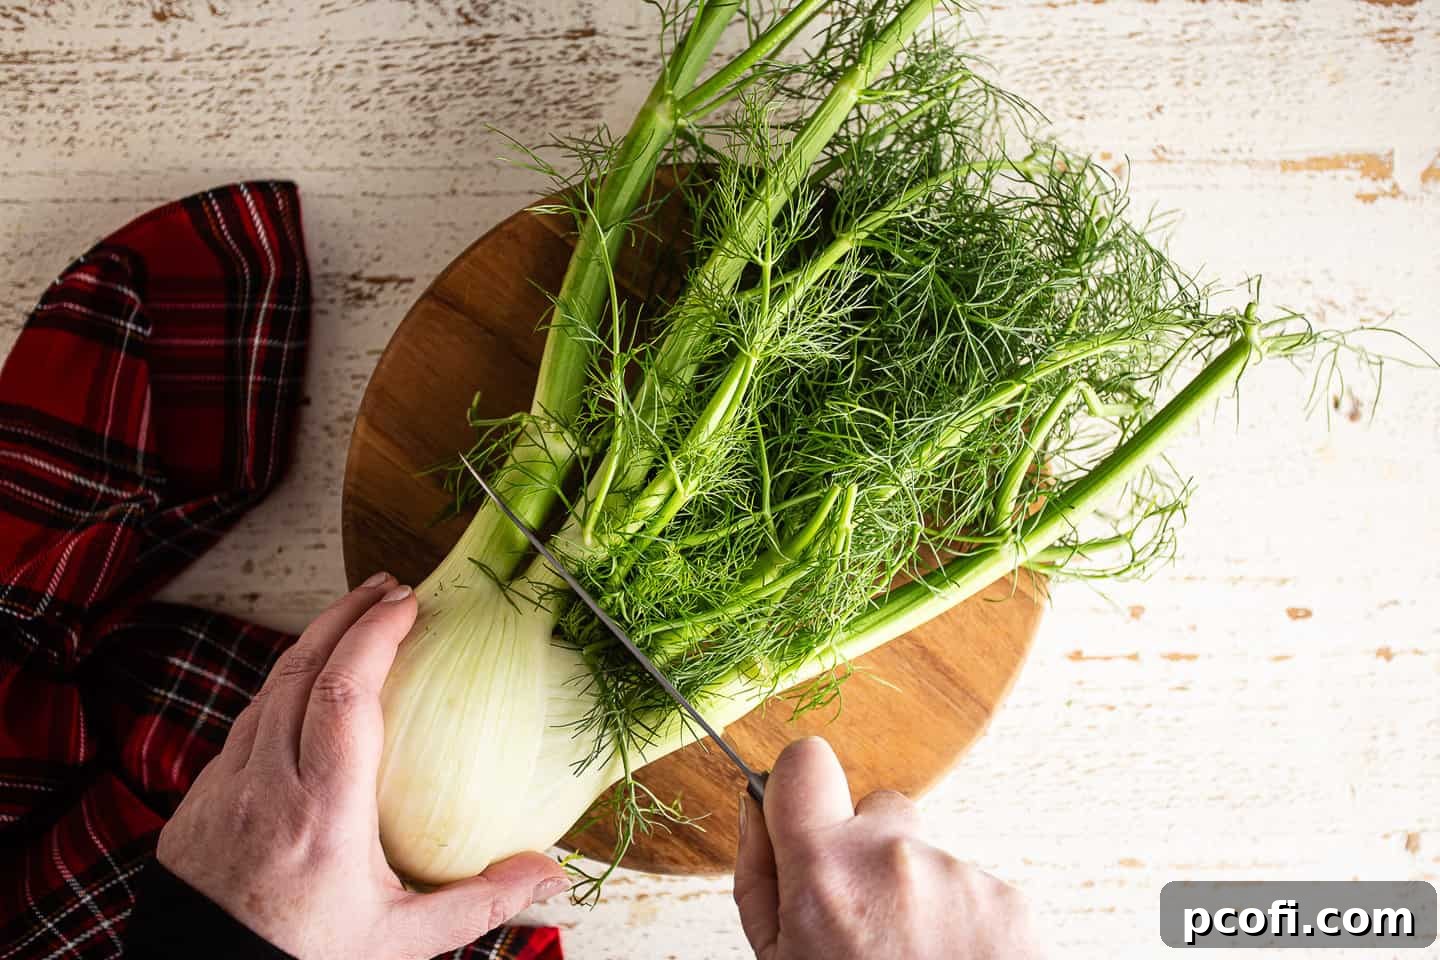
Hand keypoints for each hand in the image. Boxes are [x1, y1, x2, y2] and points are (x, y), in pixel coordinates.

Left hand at [156, 573, 568, 959]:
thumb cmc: (304, 959)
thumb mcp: (401, 941)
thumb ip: (479, 903)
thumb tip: (550, 875)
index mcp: (323, 812)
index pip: (344, 692)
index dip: (374, 634)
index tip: (407, 602)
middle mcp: (267, 784)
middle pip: (302, 668)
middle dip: (347, 615)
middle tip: (389, 587)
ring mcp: (228, 784)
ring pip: (268, 686)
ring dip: (314, 642)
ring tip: (356, 617)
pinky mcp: (204, 794)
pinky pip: (248, 719)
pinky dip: (284, 684)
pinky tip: (312, 683)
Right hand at [733, 737, 1041, 959]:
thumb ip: (757, 877)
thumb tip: (754, 807)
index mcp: (825, 873)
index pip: (805, 762)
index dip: (801, 786)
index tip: (805, 818)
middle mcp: (895, 859)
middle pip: (876, 810)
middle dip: (866, 854)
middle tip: (865, 927)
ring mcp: (960, 876)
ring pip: (926, 855)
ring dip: (915, 893)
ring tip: (911, 959)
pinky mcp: (1010, 900)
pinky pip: (972, 885)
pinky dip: (960, 919)